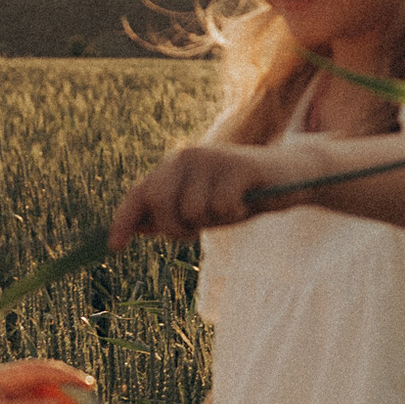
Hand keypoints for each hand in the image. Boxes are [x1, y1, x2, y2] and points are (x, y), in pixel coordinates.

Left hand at [108, 140, 274, 249]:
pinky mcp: (236, 165)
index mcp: (174, 165)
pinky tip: (246, 202)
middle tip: (200, 230)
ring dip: (213, 222)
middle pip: (160, 204)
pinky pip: (221, 208)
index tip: (114, 248)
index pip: (140, 193)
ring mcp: (211, 157)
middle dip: (177, 228)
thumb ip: (172, 212)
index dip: (124, 220)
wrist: (290, 175)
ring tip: (232, 208)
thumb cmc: (241, 195)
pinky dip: (234, 214)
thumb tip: (138, 226)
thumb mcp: (203, 207)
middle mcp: (186, 155)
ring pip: (192, 211)